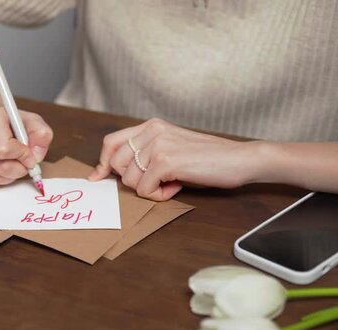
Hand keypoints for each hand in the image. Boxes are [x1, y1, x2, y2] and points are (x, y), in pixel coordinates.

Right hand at [0, 107, 52, 185]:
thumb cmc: (12, 122)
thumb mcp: (33, 121)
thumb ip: (42, 135)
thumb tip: (35, 157)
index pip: (4, 149)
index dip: (22, 156)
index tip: (29, 155)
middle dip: (18, 170)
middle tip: (24, 163)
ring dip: (9, 176)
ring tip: (13, 162)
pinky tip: (1, 165)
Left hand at [88, 118, 256, 200]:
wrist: (240, 158)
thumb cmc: (208, 158)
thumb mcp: (171, 147)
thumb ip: (146, 152)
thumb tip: (115, 170)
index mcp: (151, 125)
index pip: (112, 142)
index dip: (103, 162)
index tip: (98, 177)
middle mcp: (152, 131)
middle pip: (118, 165)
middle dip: (133, 181)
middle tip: (158, 181)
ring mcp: (158, 144)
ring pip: (130, 180)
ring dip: (149, 189)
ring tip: (172, 182)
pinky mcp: (165, 160)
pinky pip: (145, 189)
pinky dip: (159, 195)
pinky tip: (176, 187)